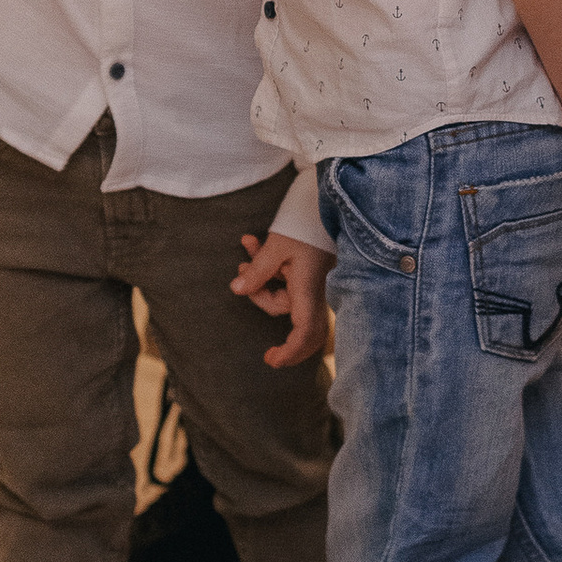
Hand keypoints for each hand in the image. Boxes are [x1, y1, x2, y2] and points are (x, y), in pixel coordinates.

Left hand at [233, 226, 331, 366]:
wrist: (324, 201)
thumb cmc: (304, 224)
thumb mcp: (276, 246)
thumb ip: (257, 271)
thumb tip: (237, 290)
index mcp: (307, 290)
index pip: (304, 332)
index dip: (291, 352)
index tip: (272, 360)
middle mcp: (313, 292)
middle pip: (301, 329)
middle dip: (285, 341)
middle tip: (269, 355)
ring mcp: (312, 284)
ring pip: (283, 300)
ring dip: (261, 281)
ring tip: (247, 248)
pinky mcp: (307, 274)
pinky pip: (284, 283)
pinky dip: (268, 271)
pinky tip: (253, 245)